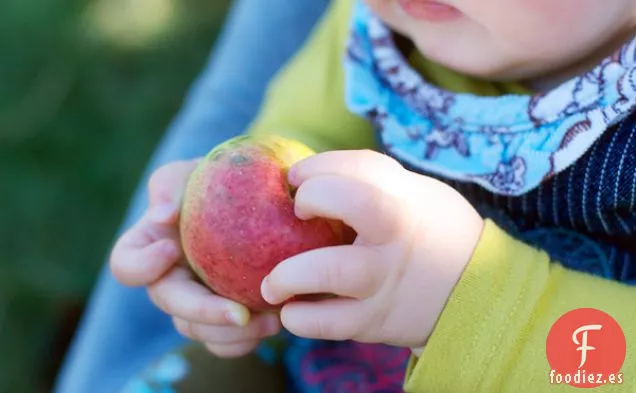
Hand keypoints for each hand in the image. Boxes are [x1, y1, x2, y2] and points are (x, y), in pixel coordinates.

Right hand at [109, 159, 280, 357]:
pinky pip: (226, 342)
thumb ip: (168, 185)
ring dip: (233, 334)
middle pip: (173, 307)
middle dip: (204, 314)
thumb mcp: (187, 172)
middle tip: (240, 313)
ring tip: (273, 320)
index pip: (126, 264)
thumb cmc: (211, 181)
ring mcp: (194, 303)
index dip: (142, 264)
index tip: (172, 247)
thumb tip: (163, 215)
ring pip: (200, 332)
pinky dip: (248, 340)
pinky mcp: (221, 317)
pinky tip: (276, 322)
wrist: (247, 197)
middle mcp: (167, 282)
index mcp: (149, 248)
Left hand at [260, 150, 483, 350]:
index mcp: (406, 200)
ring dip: (287, 275)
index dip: (319, 166)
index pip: (360, 165)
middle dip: (313, 197)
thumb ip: (374, 182)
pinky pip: (328, 323)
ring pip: (328, 271)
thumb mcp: (419, 195)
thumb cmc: (434, 234)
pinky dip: (300, 318)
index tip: (297, 178)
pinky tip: (293, 310)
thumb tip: (309, 174)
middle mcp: (396, 236)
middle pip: (352, 200)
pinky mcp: (375, 320)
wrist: (478, 295)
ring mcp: (384, 280)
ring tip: (271, 284)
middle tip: (295, 212)